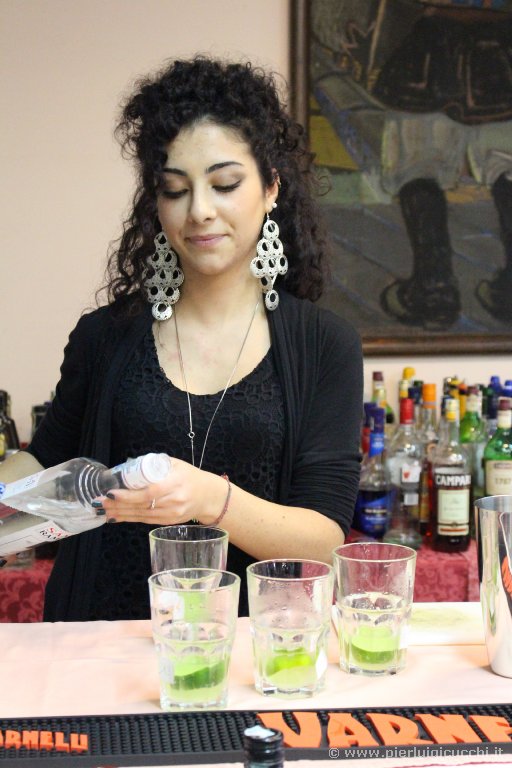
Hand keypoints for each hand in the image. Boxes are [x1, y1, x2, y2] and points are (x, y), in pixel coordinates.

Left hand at [97, 457, 226, 525]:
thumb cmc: (190, 477)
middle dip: (118, 504)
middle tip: (100, 501)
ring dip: (121, 513)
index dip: (129, 495)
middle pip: (142, 505)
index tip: (112, 492)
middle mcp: (174, 501)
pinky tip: (116, 516)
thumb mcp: (175, 464)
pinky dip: (129, 518)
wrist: (208, 496)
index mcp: (176, 483)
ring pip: (141, 515)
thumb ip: (155, 465)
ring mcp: (172, 514)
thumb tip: (130, 467)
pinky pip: (145, 521)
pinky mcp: (168, 522)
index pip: (149, 492)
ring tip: (104, 509)